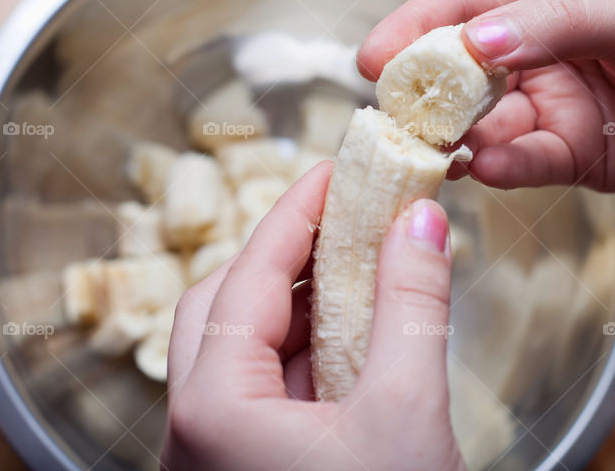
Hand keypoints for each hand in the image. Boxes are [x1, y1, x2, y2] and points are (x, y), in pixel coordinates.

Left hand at [162, 162, 464, 470]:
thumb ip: (412, 306)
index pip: (249, 277)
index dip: (296, 213)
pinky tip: (352, 339)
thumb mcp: (408, 409)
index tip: (333, 172)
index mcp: (214, 409)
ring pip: (239, 352)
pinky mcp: (242, 469)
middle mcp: (194, 431)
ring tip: (358, 272)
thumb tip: (420, 221)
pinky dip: (302, 354)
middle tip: (341, 221)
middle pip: (223, 307)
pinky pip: (259, 393)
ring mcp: (212, 456)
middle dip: (285, 257)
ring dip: (297, 307)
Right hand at [358, 0, 614, 208]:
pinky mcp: (569, 155)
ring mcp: (551, 106)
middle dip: (424, 95)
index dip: (414, 29)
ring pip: (482, 124)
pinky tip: (488, 168)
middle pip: (460, 73)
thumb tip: (476, 42)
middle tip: (395, 119)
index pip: (463, 6)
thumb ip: (553, 24)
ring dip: (455, 139)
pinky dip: (500, 168)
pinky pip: (520, 163)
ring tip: (434, 152)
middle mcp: (538, 52)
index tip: (374, 59)